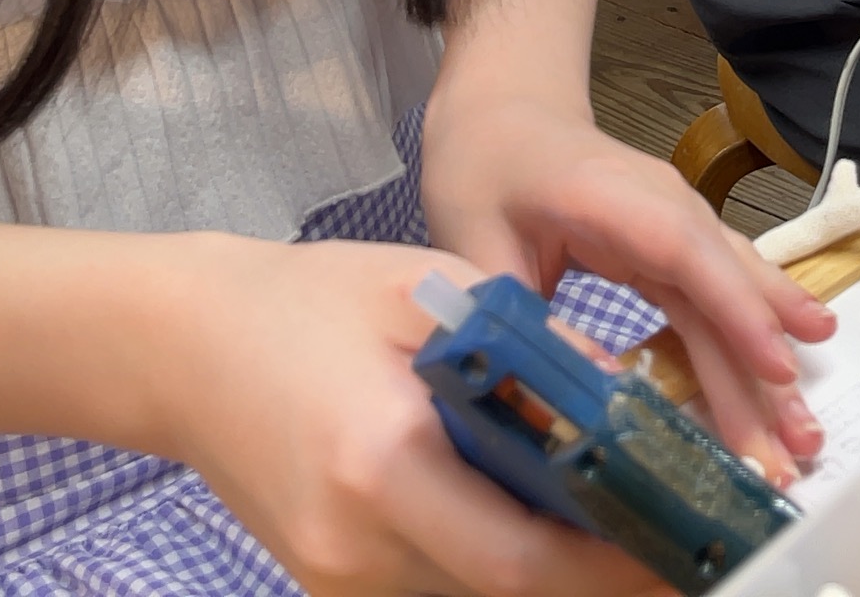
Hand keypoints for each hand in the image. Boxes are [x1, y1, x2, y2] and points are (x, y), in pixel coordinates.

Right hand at [161, 236, 669, 596]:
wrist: (178, 347)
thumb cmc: (301, 304)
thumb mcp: (426, 292)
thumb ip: (527, 343)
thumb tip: (624, 390)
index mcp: (382, 462)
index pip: (521, 556)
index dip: (611, 568)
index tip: (681, 550)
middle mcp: (355, 542)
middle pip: (505, 592)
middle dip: (592, 574)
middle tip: (668, 543)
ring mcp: (335, 576)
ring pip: (472, 595)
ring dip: (540, 567)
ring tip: (608, 521)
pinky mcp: (328, 582)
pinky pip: (432, 582)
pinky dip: (485, 558)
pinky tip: (521, 512)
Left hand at [423, 92, 831, 481]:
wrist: (505, 115)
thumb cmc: (486, 173)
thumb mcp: (474, 242)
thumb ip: (517, 312)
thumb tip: (573, 387)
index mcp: (608, 197)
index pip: (685, 254)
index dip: (735, 310)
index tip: (778, 368)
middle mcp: (663, 205)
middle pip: (724, 285)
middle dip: (765, 365)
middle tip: (800, 443)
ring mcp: (678, 222)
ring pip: (735, 294)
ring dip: (770, 364)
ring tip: (806, 433)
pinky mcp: (677, 246)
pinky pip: (721, 296)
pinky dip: (754, 341)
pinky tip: (786, 383)